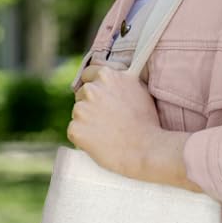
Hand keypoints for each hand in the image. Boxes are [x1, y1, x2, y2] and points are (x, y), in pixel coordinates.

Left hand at [67, 64, 203, 192]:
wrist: (146, 149)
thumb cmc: (147, 121)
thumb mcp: (139, 89)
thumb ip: (122, 78)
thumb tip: (116, 73)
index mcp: (106, 75)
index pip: (88, 73)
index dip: (94, 85)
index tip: (98, 95)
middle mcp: (91, 89)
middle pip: (81, 94)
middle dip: (90, 104)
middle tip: (106, 118)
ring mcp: (80, 109)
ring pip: (78, 113)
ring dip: (86, 121)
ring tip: (106, 132)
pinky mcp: (75, 129)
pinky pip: (74, 131)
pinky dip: (83, 137)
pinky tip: (99, 142)